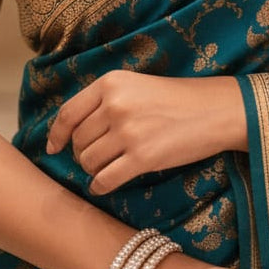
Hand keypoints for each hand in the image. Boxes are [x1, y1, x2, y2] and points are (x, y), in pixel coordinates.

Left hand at [46, 71, 246, 193]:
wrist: (215, 110)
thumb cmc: (177, 99)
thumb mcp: (137, 86)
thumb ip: (106, 101)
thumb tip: (73, 132)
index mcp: (111, 83)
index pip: (68, 113)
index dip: (57, 134)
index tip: (53, 147)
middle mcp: (115, 104)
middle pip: (79, 140)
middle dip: (83, 153)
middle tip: (98, 156)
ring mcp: (128, 131)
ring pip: (89, 161)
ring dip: (94, 169)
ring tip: (108, 167)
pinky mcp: (142, 157)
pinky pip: (105, 179)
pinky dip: (101, 185)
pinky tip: (106, 183)